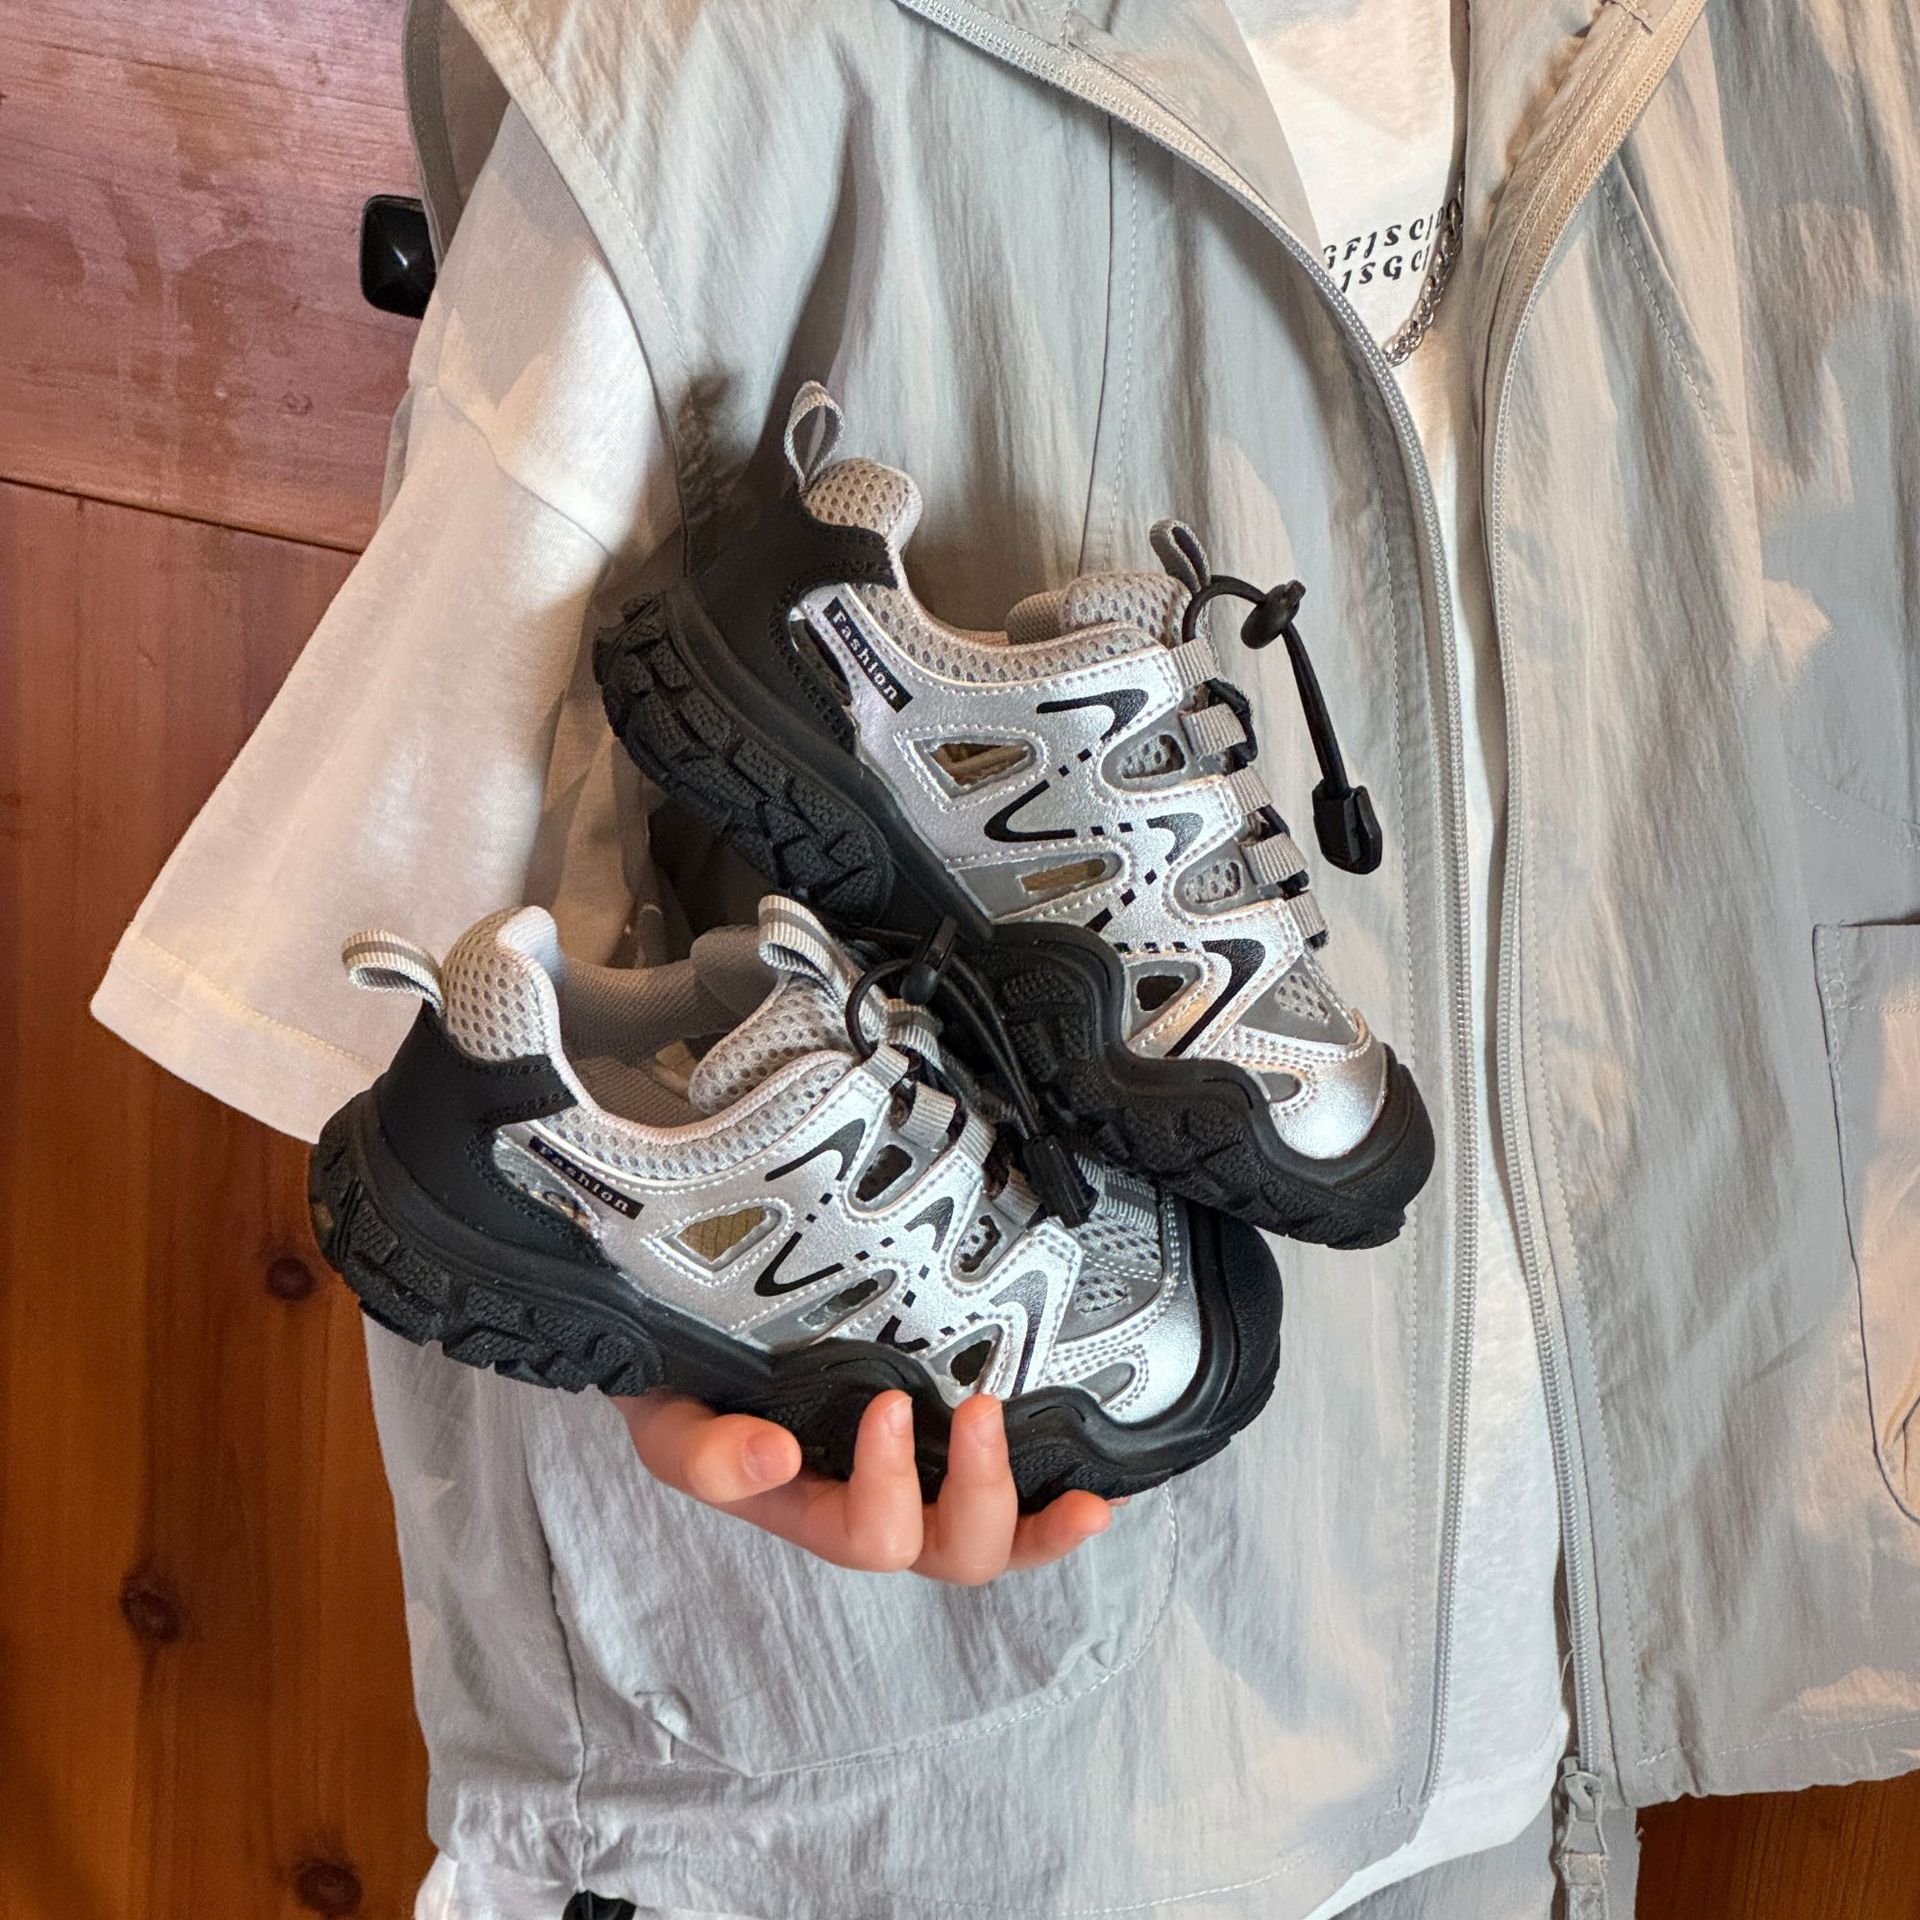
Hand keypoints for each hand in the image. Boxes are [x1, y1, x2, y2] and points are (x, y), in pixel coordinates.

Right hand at [615, 1388, 1114, 1583]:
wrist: (698, 1357)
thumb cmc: (690, 1394)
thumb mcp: (673, 1424)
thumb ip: (704, 1452)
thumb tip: (771, 1458)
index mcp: (813, 1511)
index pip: (866, 1535)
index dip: (887, 1487)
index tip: (892, 1404)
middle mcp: (877, 1510)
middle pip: (950, 1553)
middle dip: (980, 1496)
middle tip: (982, 1413)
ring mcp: (924, 1488)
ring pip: (996, 1544)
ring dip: (1041, 1523)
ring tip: (1085, 1496)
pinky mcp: (958, 1457)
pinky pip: (1022, 1507)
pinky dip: (1066, 1507)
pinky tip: (1112, 1492)